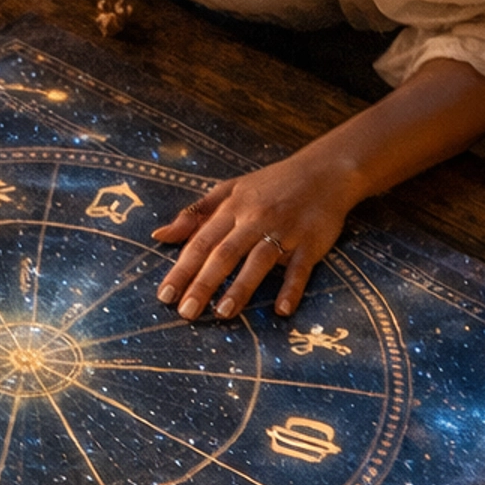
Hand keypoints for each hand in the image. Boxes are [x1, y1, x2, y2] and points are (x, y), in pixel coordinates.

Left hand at [149, 148, 362, 320]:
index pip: (200, 242)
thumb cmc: (271, 184)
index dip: (182, 269)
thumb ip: (195, 213)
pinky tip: (282, 309)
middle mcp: (255, 219)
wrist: (325, 170)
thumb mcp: (230, 190)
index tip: (165, 295)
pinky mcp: (311, 241)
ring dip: (241, 288)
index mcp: (232, 208)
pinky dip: (292, 288)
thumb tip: (159, 235)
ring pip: (258, 261)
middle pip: (224, 254)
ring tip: (222, 313)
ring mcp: (284, 231)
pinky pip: (300, 268)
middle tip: (186, 312)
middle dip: (203, 283)